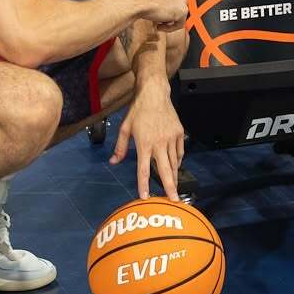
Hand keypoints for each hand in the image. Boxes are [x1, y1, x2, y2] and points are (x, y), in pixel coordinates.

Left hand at [111, 82, 183, 198]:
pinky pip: (180, 152)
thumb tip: (113, 162)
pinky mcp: (179, 132)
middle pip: (165, 170)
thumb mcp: (125, 128)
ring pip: (174, 162)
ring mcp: (171, 138)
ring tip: (174, 187)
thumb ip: (120, 147)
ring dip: (173, 176)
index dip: (144, 185)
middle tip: (174, 200)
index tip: (145, 197)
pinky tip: (175, 166)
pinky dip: (178, 161)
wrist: (155, 93)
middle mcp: (160, 143)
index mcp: (145, 143)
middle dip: (170, 187)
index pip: (144, 169)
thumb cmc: (138, 110)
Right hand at [133, 0, 197, 29]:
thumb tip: (167, 5)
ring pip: (180, 15)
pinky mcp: (182, 10)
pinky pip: (179, 24)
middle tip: (160, 15)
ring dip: (169, 20)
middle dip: (171, 11)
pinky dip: (169, 28)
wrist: (139, 0)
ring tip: (157, 21)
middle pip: (181, 3)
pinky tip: (159, 26)